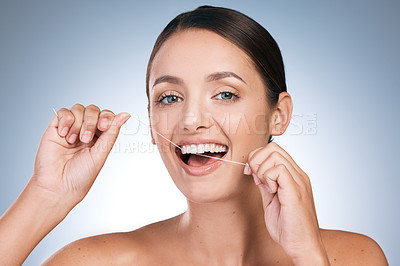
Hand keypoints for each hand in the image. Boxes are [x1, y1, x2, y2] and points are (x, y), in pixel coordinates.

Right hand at [30, 104, 129, 207]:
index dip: (106, 117)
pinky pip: (63, 112)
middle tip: (86, 139)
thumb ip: (111, 133)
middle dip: (91, 121)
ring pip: (78, 108)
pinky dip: (65, 120)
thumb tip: (125, 115)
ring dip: (78, 123)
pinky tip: (64, 134)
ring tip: (74, 141)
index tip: (103, 127)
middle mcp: (85, 130)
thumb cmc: (81, 175)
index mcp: (100, 137)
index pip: (106, 116)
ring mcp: (71, 128)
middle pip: (93, 110)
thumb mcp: (101, 153)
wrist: (58, 186)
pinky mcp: (56, 128)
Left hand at [244, 142, 328, 264]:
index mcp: (293, 176)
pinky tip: (271, 192)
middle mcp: (298, 175)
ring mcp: (299, 181)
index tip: (250, 174)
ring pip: (275, 155)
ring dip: (262, 169)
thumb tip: (254, 172)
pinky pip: (279, 170)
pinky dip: (268, 178)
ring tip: (265, 187)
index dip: (257, 158)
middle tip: (254, 178)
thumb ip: (265, 185)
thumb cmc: (288, 228)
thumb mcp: (270, 201)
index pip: (274, 150)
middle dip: (256, 159)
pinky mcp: (296, 191)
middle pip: (273, 148)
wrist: (303, 246)